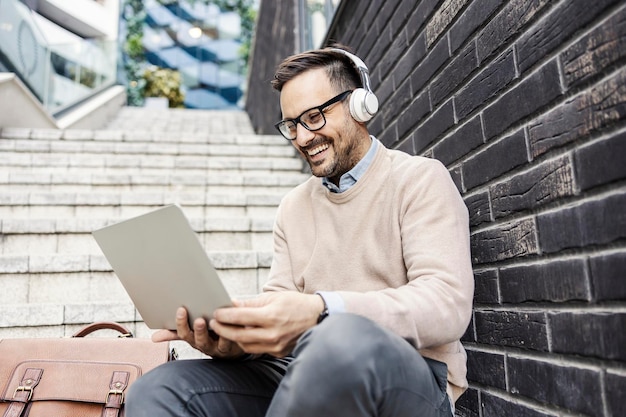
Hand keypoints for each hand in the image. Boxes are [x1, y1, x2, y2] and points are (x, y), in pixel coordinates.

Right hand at [152, 307, 244, 358]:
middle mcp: (204, 345)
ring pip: (217, 340)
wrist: (232, 348)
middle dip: (197, 330)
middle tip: (199, 319)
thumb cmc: (209, 335)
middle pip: (198, 339)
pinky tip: (230, 318)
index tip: (181, 310)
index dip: (181, 323)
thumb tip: (154, 338)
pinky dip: (230, 329)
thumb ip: (175, 333)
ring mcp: (218, 347)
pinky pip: (231, 339)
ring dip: (219, 332)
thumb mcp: (191, 334)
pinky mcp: (232, 346)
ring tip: (214, 321)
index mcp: (192, 339)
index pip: (183, 333)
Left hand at [209, 292, 323, 357]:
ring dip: (234, 337)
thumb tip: (230, 304)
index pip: (240, 317)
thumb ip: (250, 303)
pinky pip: (257, 349)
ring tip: (226, 328)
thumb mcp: (273, 297)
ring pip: (246, 345)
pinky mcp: (278, 353)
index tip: (215, 313)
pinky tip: (243, 334)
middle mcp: (273, 334)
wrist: (317, 317)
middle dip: (223, 329)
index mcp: (271, 316)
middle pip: (239, 335)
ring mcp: (276, 346)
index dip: (225, 315)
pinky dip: (248, 342)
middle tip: (214, 323)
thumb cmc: (295, 304)